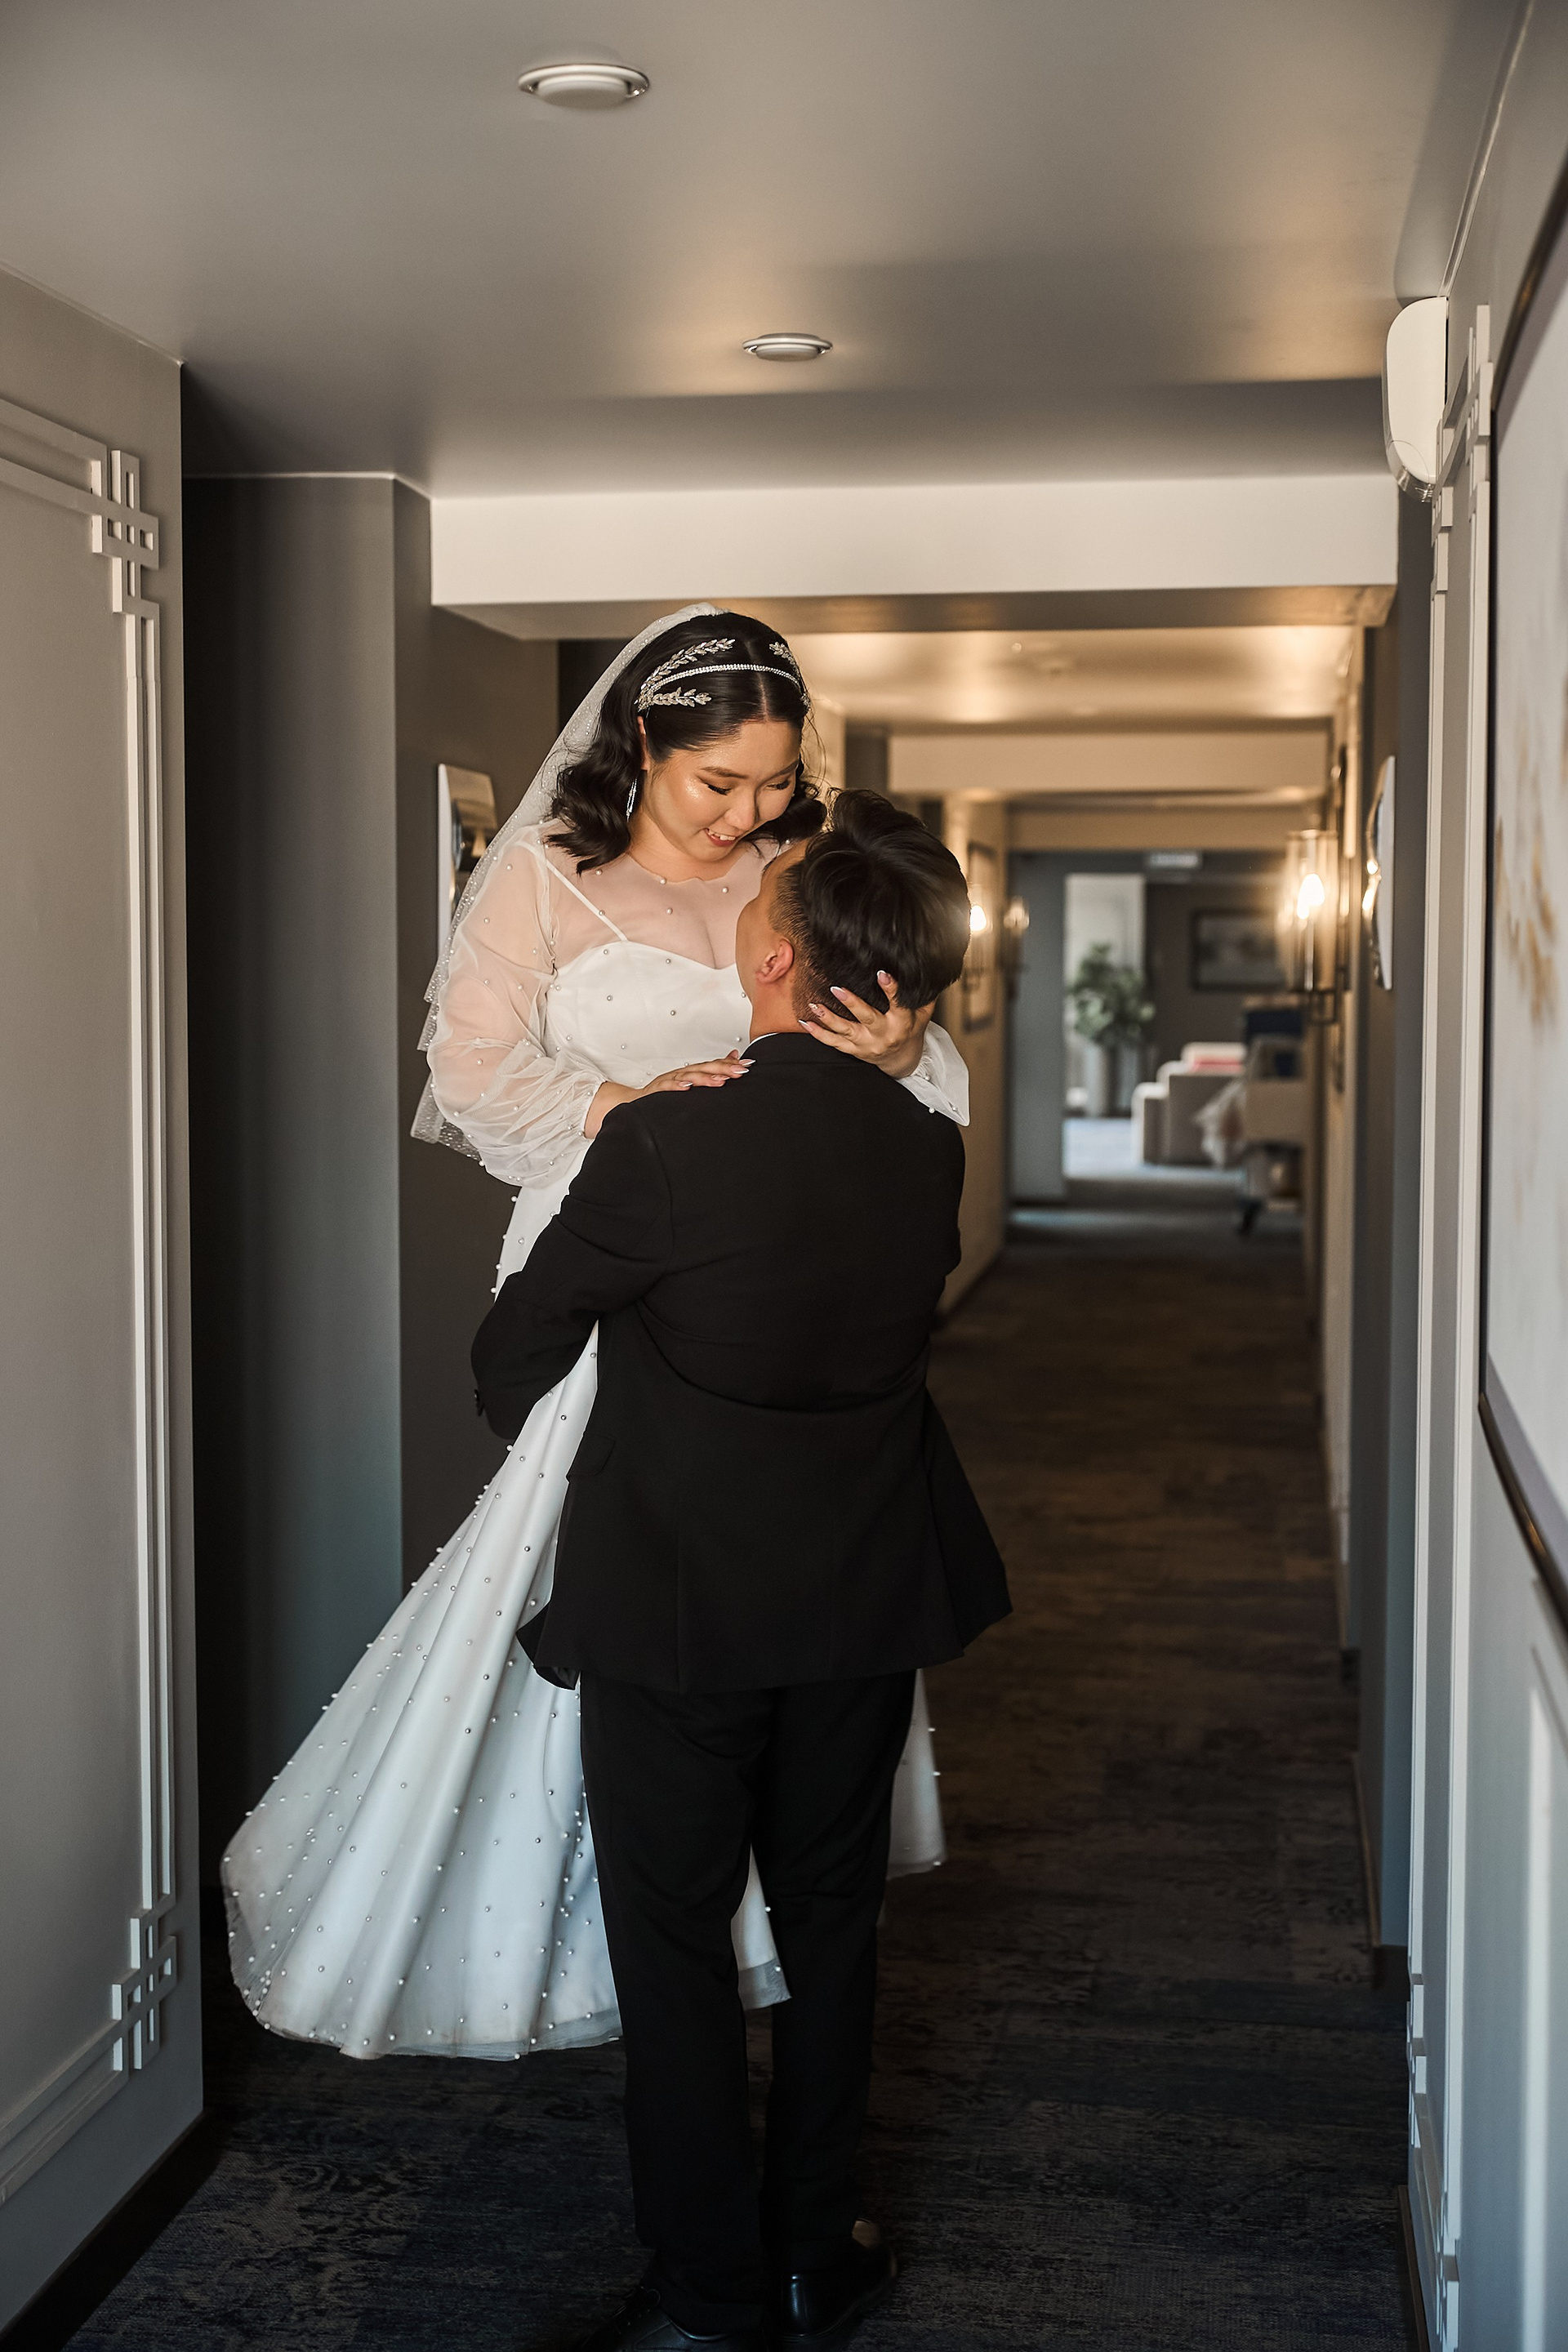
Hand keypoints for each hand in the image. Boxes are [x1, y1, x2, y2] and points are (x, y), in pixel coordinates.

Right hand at [585, 1052, 751, 1136]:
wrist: (633, 1103)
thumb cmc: (663, 1093)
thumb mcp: (691, 1082)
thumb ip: (712, 1070)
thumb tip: (734, 1055)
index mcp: (690, 1073)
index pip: (713, 1066)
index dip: (731, 1065)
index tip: (750, 1065)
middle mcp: (681, 1074)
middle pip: (704, 1068)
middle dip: (723, 1069)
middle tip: (741, 1071)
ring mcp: (668, 1082)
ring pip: (688, 1077)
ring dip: (705, 1078)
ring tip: (720, 1081)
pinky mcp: (655, 1092)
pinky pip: (666, 1089)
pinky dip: (676, 1087)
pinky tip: (687, 1088)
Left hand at [797, 973, 932, 1080]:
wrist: (901, 1059)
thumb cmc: (911, 1031)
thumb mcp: (923, 1015)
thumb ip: (923, 996)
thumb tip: (924, 971)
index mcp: (902, 1023)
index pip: (898, 1004)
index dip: (891, 989)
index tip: (882, 974)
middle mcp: (883, 1035)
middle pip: (867, 1018)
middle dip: (852, 1004)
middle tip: (837, 989)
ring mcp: (866, 1044)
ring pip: (845, 1031)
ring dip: (828, 1018)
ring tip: (815, 1005)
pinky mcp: (854, 1051)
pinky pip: (834, 1043)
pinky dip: (818, 1034)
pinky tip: (806, 1023)